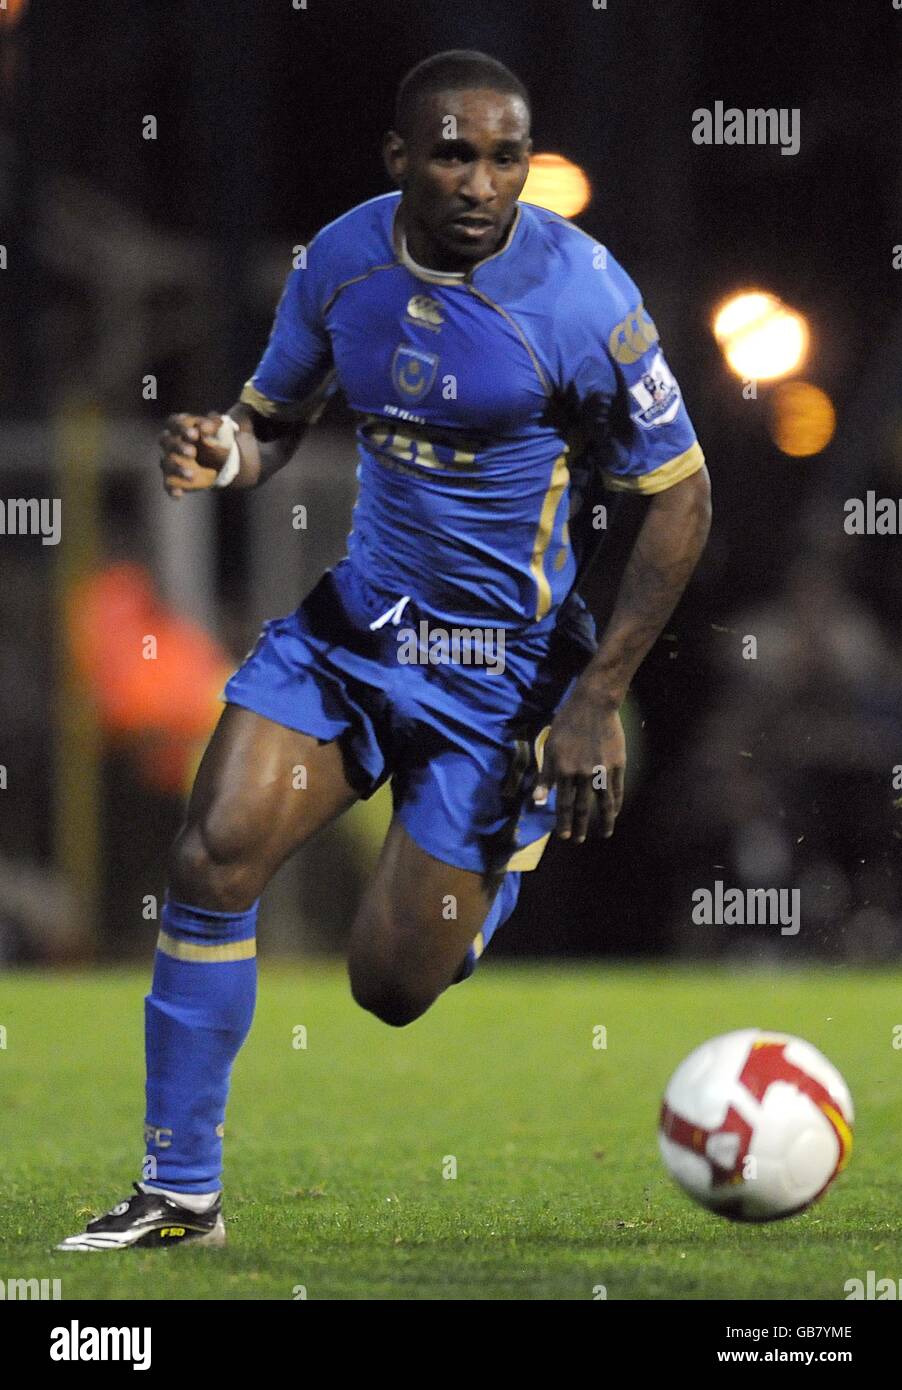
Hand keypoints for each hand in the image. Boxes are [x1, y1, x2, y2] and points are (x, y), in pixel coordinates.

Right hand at [159, 413, 232, 498]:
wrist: (223, 460)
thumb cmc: (218, 438)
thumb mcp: (221, 429)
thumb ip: (214, 425)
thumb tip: (206, 431)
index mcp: (180, 426)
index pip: (174, 423)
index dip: (181, 428)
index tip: (194, 434)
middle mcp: (171, 443)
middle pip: (166, 442)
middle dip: (178, 447)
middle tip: (192, 452)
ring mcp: (171, 461)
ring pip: (166, 463)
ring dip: (177, 470)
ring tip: (192, 476)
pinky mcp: (174, 478)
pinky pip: (168, 484)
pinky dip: (172, 489)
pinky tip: (179, 494)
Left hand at [532, 695, 625, 842]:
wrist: (593, 705)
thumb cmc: (566, 724)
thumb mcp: (550, 747)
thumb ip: (545, 776)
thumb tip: (537, 800)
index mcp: (564, 771)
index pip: (564, 804)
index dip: (564, 821)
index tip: (564, 836)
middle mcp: (582, 774)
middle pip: (583, 807)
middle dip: (580, 826)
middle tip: (579, 840)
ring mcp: (602, 770)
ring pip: (604, 803)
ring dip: (605, 821)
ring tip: (606, 833)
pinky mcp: (617, 764)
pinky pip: (617, 789)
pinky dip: (617, 802)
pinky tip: (615, 811)